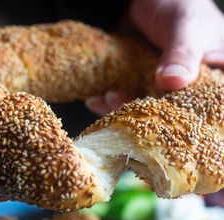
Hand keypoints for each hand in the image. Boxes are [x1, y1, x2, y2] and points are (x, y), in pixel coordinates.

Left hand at [86, 0, 223, 115]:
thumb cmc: (180, 4)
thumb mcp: (187, 25)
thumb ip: (183, 53)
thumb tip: (171, 81)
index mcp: (211, 81)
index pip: (200, 110)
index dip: (181, 119)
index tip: (159, 119)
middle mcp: (185, 90)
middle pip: (167, 115)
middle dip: (143, 115)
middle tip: (122, 104)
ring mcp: (159, 89)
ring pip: (142, 110)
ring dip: (121, 108)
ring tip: (109, 97)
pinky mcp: (138, 85)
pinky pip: (125, 100)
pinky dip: (109, 101)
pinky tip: (97, 97)